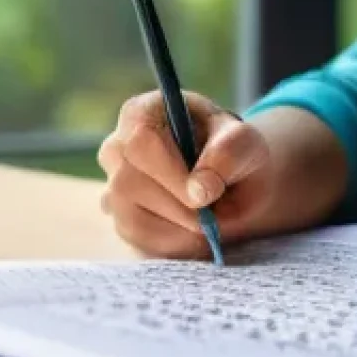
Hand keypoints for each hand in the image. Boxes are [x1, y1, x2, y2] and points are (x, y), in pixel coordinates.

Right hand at [97, 91, 272, 258]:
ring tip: (210, 222)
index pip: (141, 141)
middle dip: (179, 207)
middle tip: (214, 215)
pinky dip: (173, 244)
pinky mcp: (118, 219)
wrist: (233, 182)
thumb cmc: (234, 151)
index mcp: (145, 112)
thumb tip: (200, 189)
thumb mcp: (245, 141)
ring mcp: (112, 184)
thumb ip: (229, 153)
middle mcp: (118, 146)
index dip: (170, 173)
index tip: (206, 194)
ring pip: (130, 217)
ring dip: (178, 230)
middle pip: (129, 183)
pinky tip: (195, 232)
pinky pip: (136, 241)